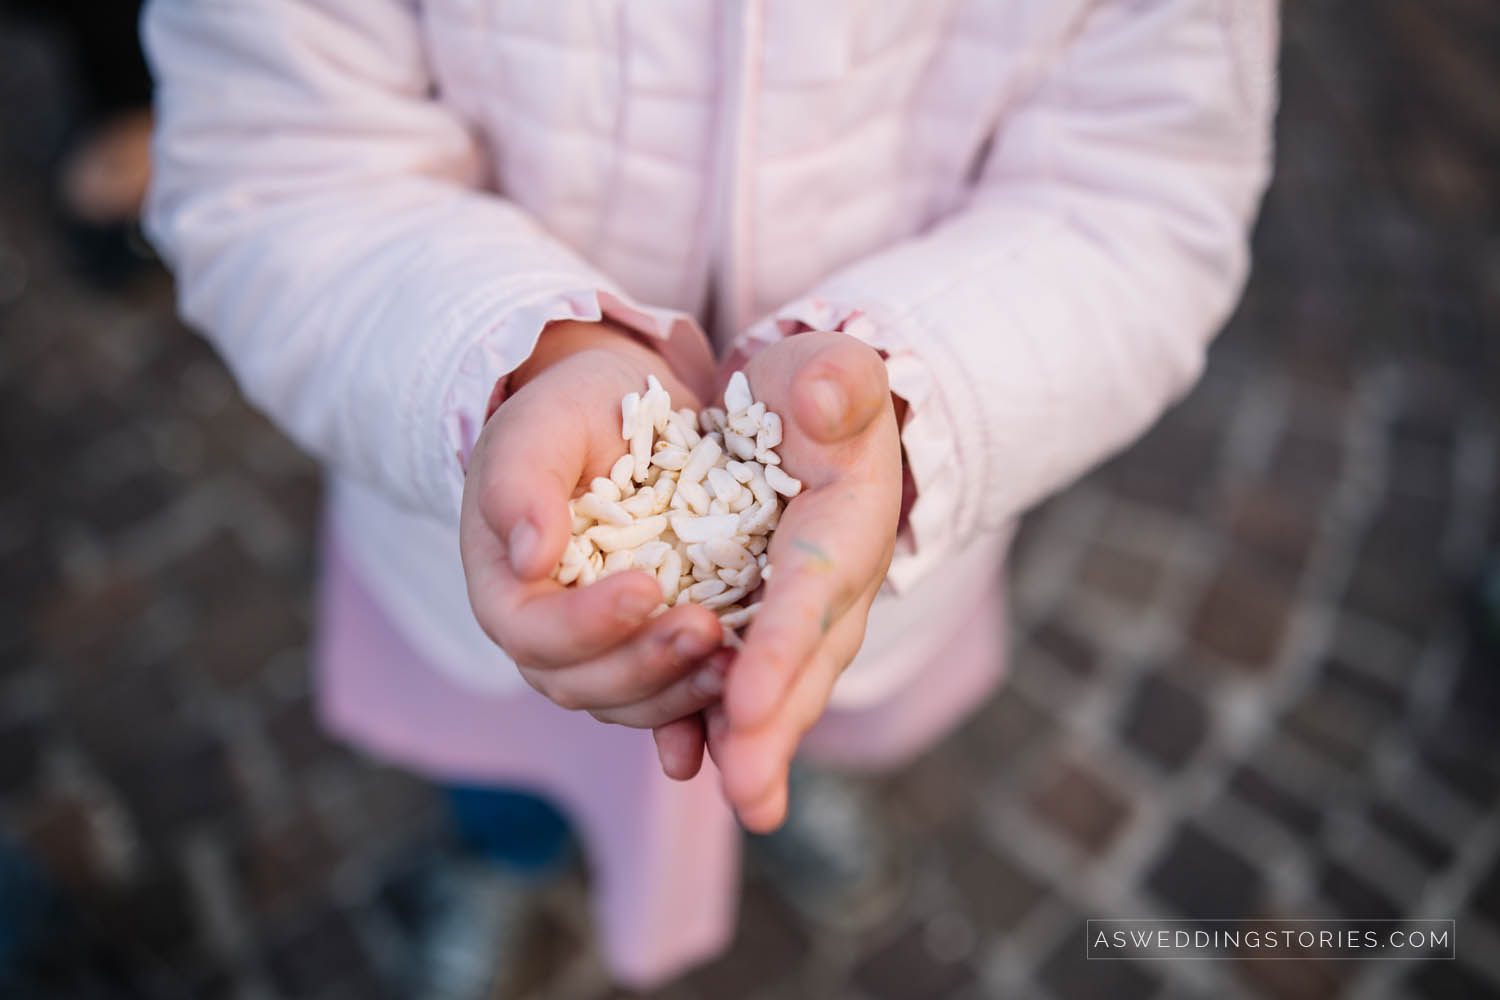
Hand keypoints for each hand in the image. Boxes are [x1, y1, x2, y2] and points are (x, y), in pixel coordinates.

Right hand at [459, 320, 725, 760]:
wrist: (621, 413)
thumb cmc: (569, 415)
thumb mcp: (541, 428)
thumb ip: (523, 484)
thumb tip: (528, 557)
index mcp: (507, 586)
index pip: (533, 631)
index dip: (585, 623)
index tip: (645, 588)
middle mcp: (549, 633)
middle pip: (582, 682)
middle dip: (646, 664)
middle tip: (708, 629)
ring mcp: (602, 650)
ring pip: (631, 700)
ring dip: (681, 690)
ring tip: (737, 660)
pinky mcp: (652, 649)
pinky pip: (670, 697)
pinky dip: (701, 706)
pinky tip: (740, 691)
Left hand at [700, 332, 902, 830]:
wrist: (821, 415)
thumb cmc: (823, 390)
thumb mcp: (834, 367)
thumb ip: (839, 377)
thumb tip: (825, 398)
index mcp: (849, 526)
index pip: (812, 591)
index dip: (780, 645)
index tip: (742, 698)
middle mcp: (835, 588)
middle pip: (805, 666)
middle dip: (773, 729)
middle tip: (747, 795)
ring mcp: (804, 617)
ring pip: (782, 689)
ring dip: (756, 746)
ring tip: (736, 798)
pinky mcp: (769, 628)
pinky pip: (749, 684)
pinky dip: (724, 726)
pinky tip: (690, 765)